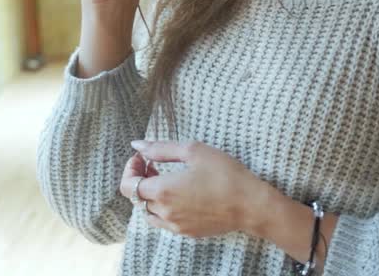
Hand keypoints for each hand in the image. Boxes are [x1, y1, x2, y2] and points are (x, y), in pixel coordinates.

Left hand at [121, 139, 267, 238]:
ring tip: (165, 179)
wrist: (250, 205)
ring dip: (149, 195)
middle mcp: (165, 212)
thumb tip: (137, 145)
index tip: (142, 158)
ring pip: (148, 212)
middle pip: (137, 197)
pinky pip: (164, 222)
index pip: (128, 186)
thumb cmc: (225, 174)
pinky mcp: (187, 232)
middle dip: (140, 178)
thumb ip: (161, 148)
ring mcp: (175, 225)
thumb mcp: (193, 151)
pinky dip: (162, 208)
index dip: (130, 169)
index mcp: (162, 190)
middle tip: (154, 163)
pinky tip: (178, 194)